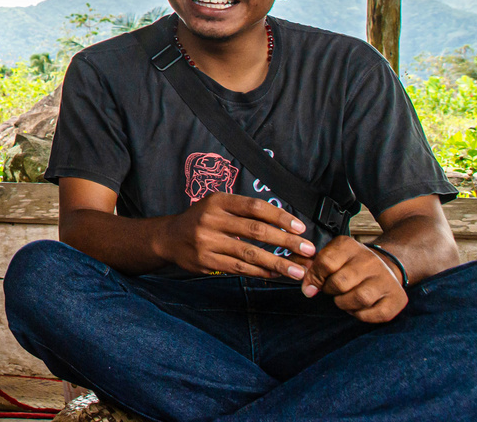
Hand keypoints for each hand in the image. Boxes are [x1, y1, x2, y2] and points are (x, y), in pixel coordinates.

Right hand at [159, 193, 315, 278]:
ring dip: (278, 263)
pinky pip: (239, 268)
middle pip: (256, 230)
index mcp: (217, 201)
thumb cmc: (201, 219)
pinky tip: (275, 274)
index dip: (280, 217)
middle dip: (286, 241)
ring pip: (250, 254)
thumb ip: (244, 212)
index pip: (254, 207)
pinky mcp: (206, 261)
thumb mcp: (218, 206)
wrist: (168, 237)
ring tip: (298, 270)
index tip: (300, 228)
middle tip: (308, 249)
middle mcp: (211, 220)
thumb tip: (284, 225)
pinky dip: (260, 272)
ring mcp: (207, 242)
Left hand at [301, 236, 408, 321]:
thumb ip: (314, 269)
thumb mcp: (331, 256)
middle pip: (340, 283)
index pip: (325, 263)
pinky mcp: (397, 298)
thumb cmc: (350, 264)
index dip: (315, 277)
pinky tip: (358, 307)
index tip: (314, 284)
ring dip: (344, 304)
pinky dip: (360, 315)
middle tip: (332, 291)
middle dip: (330, 291)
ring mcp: (386, 279)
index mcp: (349, 246)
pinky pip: (374, 314)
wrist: (386, 266)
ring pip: (359, 298)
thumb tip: (308, 289)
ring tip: (343, 300)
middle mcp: (371, 260)